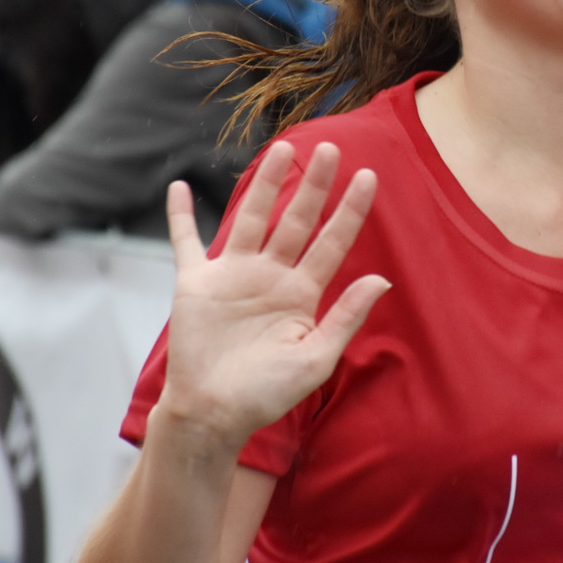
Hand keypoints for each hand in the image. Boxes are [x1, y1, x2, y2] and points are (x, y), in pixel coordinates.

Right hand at [155, 140, 390, 452]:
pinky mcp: (196, 283)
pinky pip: (186, 242)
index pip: (332, 242)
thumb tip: (382, 278)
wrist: (213, 414)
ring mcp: (233, 275)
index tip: (369, 177)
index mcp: (302, 294)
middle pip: (296, 220)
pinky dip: (181, 216)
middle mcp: (270, 276)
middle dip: (314, 185)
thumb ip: (346, 317)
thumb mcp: (316, 358)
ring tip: (282, 148)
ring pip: (252, 217)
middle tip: (332, 147)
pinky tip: (181, 188)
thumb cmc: (266, 394)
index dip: (350, 210)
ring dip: (266, 184)